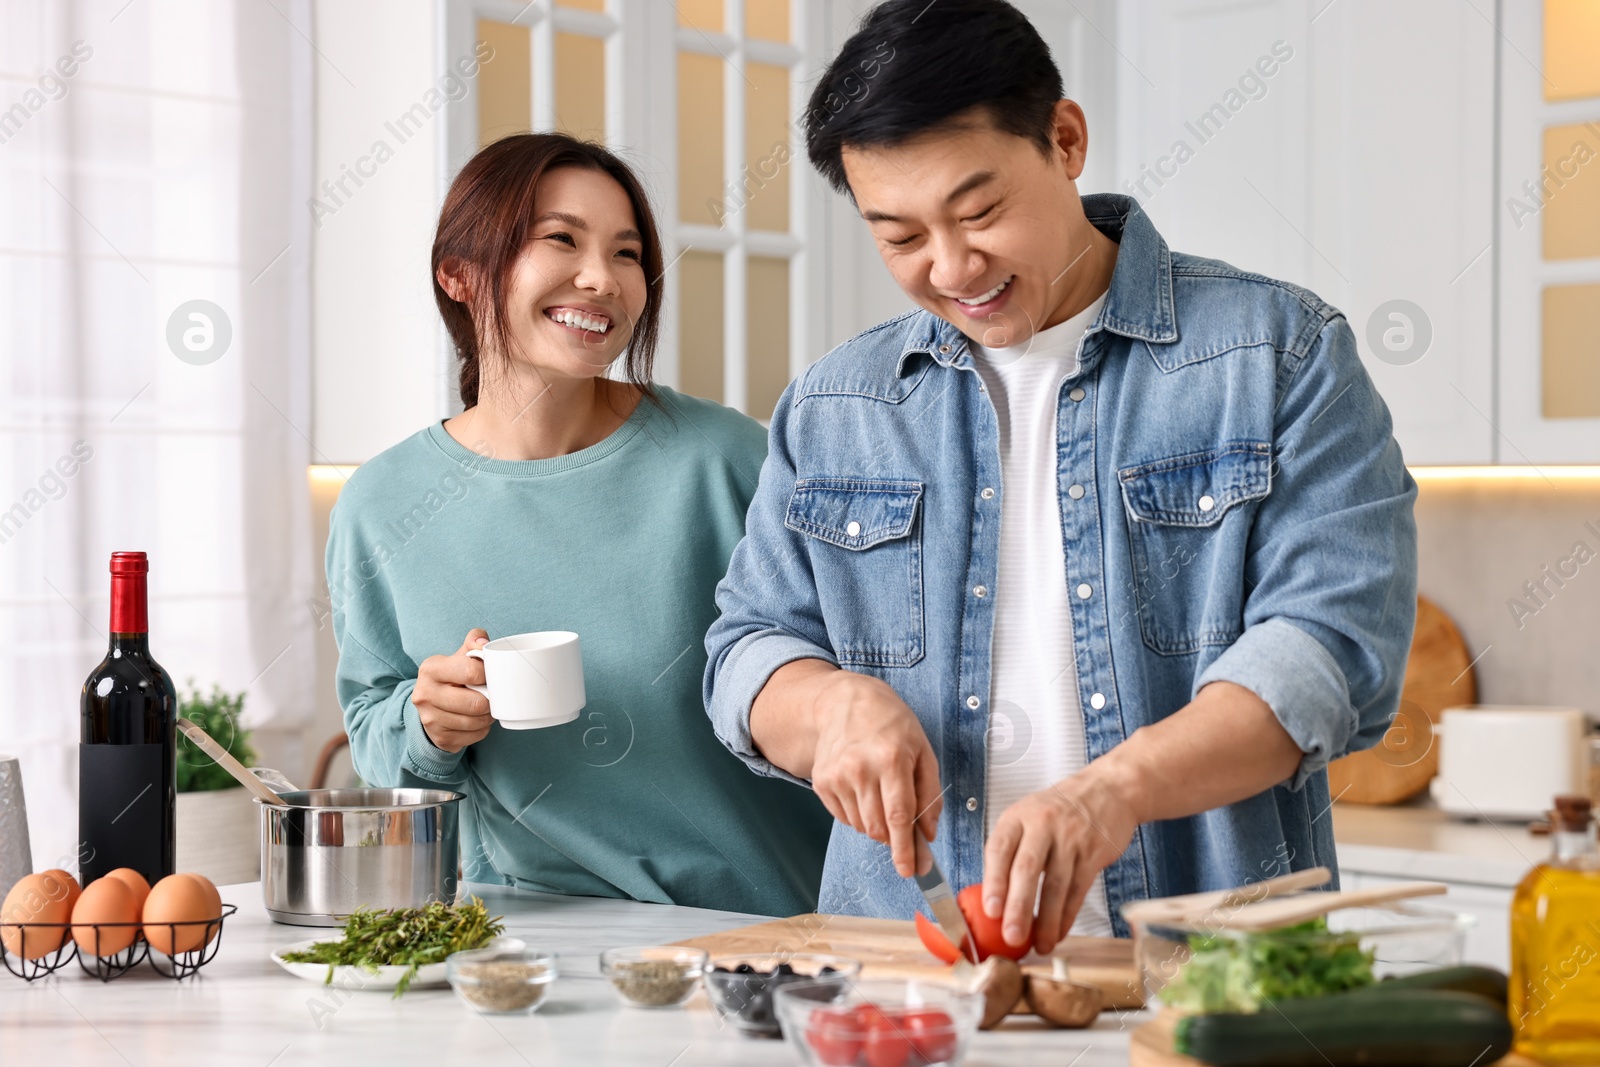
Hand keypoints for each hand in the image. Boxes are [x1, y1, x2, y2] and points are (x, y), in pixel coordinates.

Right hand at [412, 629, 491, 752]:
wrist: (431, 704)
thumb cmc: (453, 676)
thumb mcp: (459, 656)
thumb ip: (473, 642)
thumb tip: (483, 644)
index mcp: (430, 669)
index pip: (470, 672)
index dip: (487, 674)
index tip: (489, 675)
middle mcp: (425, 695)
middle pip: (475, 703)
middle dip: (490, 700)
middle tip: (491, 695)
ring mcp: (430, 719)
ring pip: (477, 722)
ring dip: (488, 715)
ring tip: (485, 706)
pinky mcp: (440, 738)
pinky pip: (475, 736)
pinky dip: (483, 729)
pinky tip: (477, 720)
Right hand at [807, 671, 942, 877]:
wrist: (845, 702)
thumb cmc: (891, 724)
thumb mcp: (922, 750)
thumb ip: (930, 794)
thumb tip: (927, 834)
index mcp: (891, 759)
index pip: (898, 815)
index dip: (905, 848)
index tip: (909, 870)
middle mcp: (860, 769)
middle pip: (878, 828)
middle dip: (893, 838)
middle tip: (902, 829)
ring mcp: (837, 776)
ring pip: (861, 826)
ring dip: (876, 824)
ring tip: (881, 794)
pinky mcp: (821, 782)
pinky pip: (845, 818)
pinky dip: (859, 815)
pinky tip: (863, 790)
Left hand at [981, 768, 1138, 952]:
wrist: (1108, 790)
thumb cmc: (1059, 810)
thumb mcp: (1026, 817)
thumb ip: (1010, 852)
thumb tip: (993, 900)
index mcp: (1017, 817)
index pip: (999, 850)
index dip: (994, 882)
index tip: (991, 911)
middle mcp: (1043, 825)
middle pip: (1027, 869)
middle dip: (1018, 907)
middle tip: (1012, 936)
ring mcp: (1071, 838)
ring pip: (1056, 885)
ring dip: (1047, 920)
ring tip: (1039, 945)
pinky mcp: (1094, 852)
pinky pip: (1078, 889)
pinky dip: (1068, 915)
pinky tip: (1059, 932)